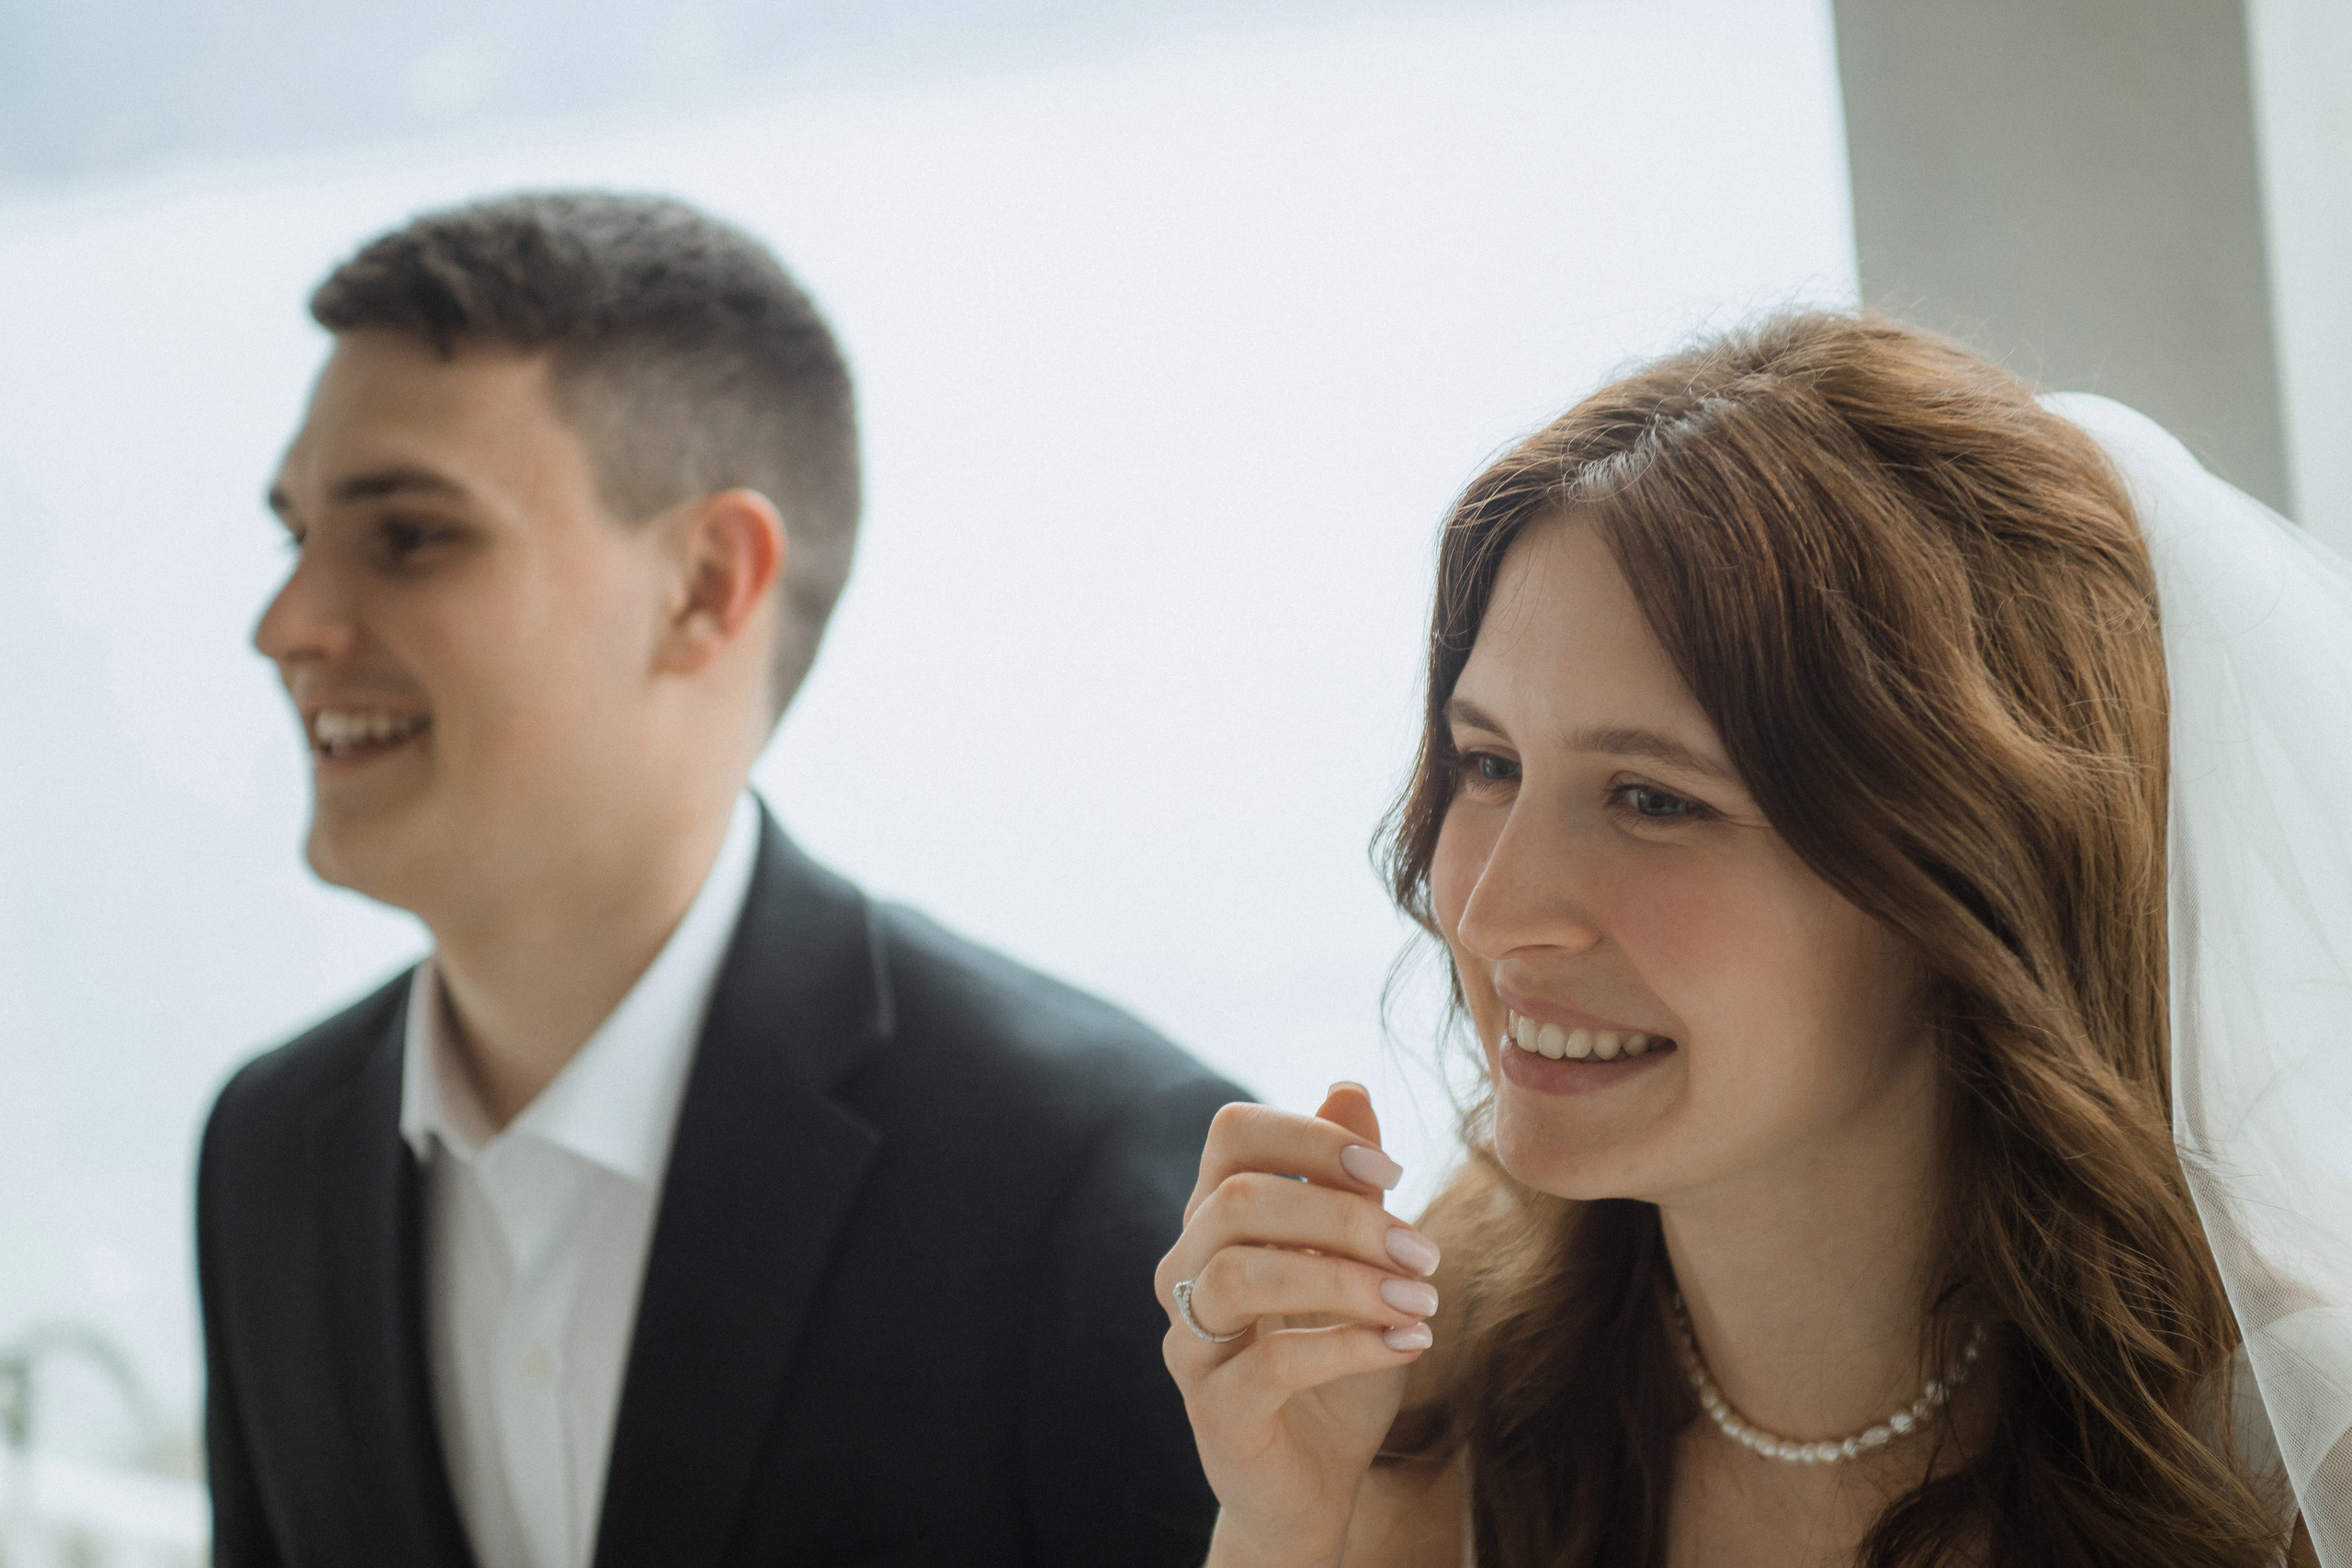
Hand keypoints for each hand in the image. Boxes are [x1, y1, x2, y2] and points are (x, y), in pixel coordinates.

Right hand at [1156, 1084, 1440, 1567]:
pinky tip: (1407, 1345)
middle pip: (1240, 1200)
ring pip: (1243, 1274)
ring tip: (1420, 1303)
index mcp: (1216, 1220)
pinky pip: (1272, 1362)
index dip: (1310, 1137)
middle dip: (1345, 1217)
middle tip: (1424, 1254)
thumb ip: (1349, 1182)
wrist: (1318, 1478)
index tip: (1391, 1171)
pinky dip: (1352, 1345)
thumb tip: (1349, 1086)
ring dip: (1347, 1280)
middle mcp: (1186, 1270)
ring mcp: (1191, 1341)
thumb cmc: (1335, 1357)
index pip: (1232, 1135)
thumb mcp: (1358, 1262)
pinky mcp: (1214, 1411)